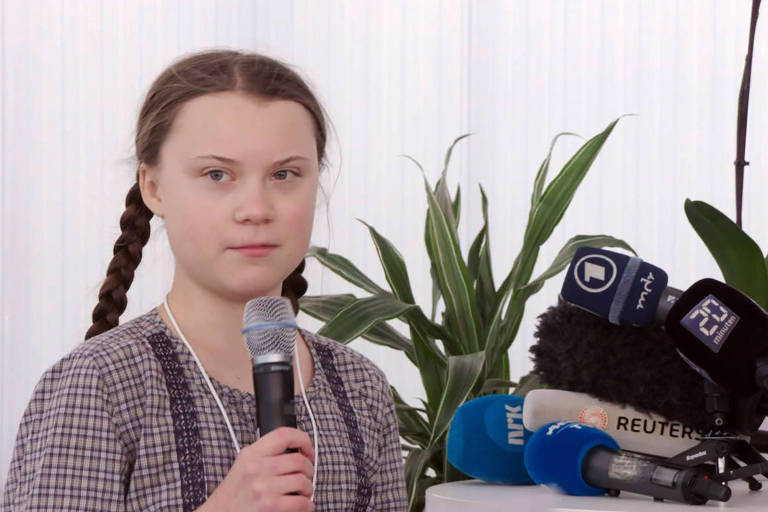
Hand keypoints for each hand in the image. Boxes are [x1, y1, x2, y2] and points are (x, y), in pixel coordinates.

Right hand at [198, 426, 314, 511]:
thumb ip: (264, 457)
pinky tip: (302, 506)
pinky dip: (307, 505)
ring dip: (308, 490)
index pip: (283, 434)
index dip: (302, 439)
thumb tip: (296, 453)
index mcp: (251, 454)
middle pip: (298, 460)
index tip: (308, 450)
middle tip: (307, 478)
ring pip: (303, 481)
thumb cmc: (232, 497)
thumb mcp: (243, 467)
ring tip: (302, 494)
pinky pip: (301, 502)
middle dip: (309, 470)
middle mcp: (256, 467)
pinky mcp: (269, 505)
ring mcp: (262, 487)